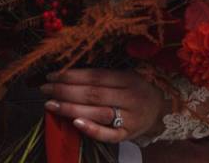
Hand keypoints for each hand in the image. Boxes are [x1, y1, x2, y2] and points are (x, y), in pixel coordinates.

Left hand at [40, 68, 165, 142]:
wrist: (162, 111)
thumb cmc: (139, 90)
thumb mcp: (128, 76)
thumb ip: (104, 76)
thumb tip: (70, 74)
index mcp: (129, 79)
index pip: (95, 76)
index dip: (72, 75)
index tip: (52, 75)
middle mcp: (130, 97)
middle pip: (93, 94)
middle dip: (65, 91)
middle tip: (45, 89)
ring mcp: (129, 118)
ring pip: (97, 112)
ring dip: (70, 109)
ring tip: (50, 105)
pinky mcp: (127, 135)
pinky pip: (108, 134)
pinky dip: (91, 129)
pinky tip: (74, 123)